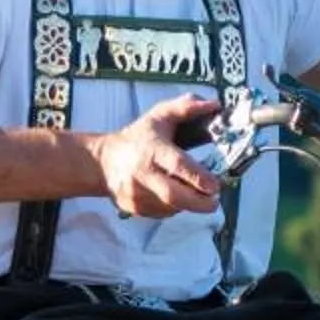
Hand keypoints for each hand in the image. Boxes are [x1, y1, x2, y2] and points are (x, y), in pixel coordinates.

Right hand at [90, 92, 226, 216]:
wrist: (104, 162)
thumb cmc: (137, 138)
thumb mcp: (160, 116)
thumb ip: (187, 108)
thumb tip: (213, 105)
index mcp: (152, 150)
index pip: (177, 165)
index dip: (198, 177)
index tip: (215, 185)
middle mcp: (142, 174)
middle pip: (174, 195)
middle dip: (200, 203)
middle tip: (214, 201)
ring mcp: (136, 193)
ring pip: (171, 207)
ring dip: (188, 204)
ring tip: (194, 193)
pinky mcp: (135, 208)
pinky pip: (162, 213)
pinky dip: (174, 208)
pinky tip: (173, 195)